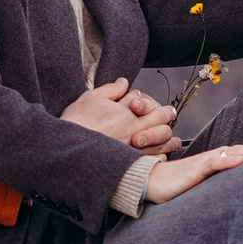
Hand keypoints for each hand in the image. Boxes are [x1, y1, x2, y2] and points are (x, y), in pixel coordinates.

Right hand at [61, 79, 178, 151]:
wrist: (68, 148)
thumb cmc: (77, 122)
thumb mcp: (92, 97)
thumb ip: (112, 89)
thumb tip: (124, 82)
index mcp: (126, 111)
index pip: (145, 102)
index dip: (148, 100)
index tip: (149, 100)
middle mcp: (133, 128)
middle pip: (159, 119)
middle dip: (166, 114)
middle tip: (170, 113)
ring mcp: (134, 146)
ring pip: (161, 140)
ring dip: (169, 138)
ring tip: (173, 139)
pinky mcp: (131, 161)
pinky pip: (154, 159)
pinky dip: (160, 156)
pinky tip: (161, 156)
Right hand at [144, 144, 242, 204]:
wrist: (151, 183)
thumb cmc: (176, 186)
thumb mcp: (202, 188)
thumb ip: (219, 188)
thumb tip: (236, 199)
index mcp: (217, 163)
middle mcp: (214, 159)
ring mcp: (205, 162)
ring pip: (232, 153)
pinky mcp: (195, 169)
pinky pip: (212, 162)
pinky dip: (226, 160)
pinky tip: (240, 160)